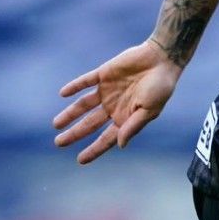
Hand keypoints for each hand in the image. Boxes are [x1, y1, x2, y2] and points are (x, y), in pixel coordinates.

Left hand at [52, 40, 182, 164]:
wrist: (162, 59)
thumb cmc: (161, 87)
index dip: (94, 149)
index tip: (80, 160)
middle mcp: (113, 106)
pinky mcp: (104, 74)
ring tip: (56, 124)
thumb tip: (119, 145)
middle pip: (90, 123)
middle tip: (58, 143)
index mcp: (125, 118)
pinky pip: (86, 81)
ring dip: (70, 114)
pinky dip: (74, 87)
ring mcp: (107, 90)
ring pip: (84, 105)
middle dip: (74, 133)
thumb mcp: (149, 110)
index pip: (106, 138)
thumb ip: (133, 126)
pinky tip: (63, 93)